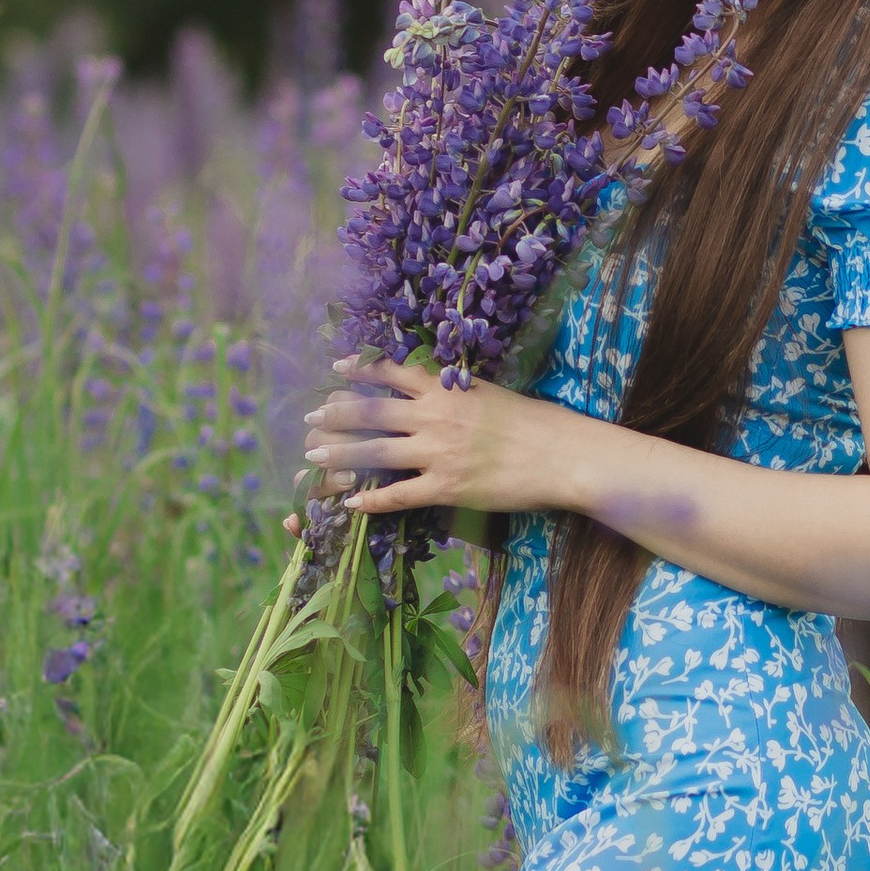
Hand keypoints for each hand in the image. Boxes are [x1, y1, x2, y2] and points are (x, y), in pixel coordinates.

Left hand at [299, 354, 575, 519]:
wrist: (560, 454)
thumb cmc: (530, 421)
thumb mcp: (487, 392)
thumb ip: (453, 390)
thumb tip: (427, 385)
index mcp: (445, 389)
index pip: (391, 372)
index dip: (360, 369)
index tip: (336, 369)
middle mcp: (434, 416)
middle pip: (371, 412)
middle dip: (335, 416)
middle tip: (310, 420)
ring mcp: (438, 453)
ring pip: (375, 453)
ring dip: (340, 455)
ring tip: (315, 458)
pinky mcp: (447, 488)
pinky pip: (399, 495)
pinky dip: (371, 499)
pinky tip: (351, 502)